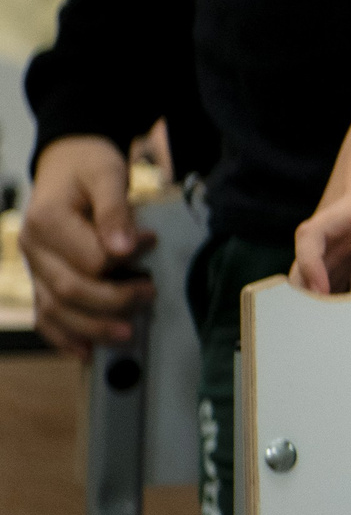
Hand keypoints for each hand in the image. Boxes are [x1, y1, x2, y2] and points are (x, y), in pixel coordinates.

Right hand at [22, 135, 154, 356]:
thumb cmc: (87, 166)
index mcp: (46, 221)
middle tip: (151, 294)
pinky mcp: (40, 279)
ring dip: (93, 327)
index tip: (152, 244)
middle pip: (71, 290)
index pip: (89, 259)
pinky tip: (87, 350)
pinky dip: (64, 337)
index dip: (126, 259)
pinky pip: (45, 316)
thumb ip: (115, 210)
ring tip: (129, 333)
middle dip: (114, 302)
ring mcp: (34, 267)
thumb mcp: (106, 173)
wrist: (66, 163)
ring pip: (56, 311)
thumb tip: (128, 248)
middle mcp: (32, 248)